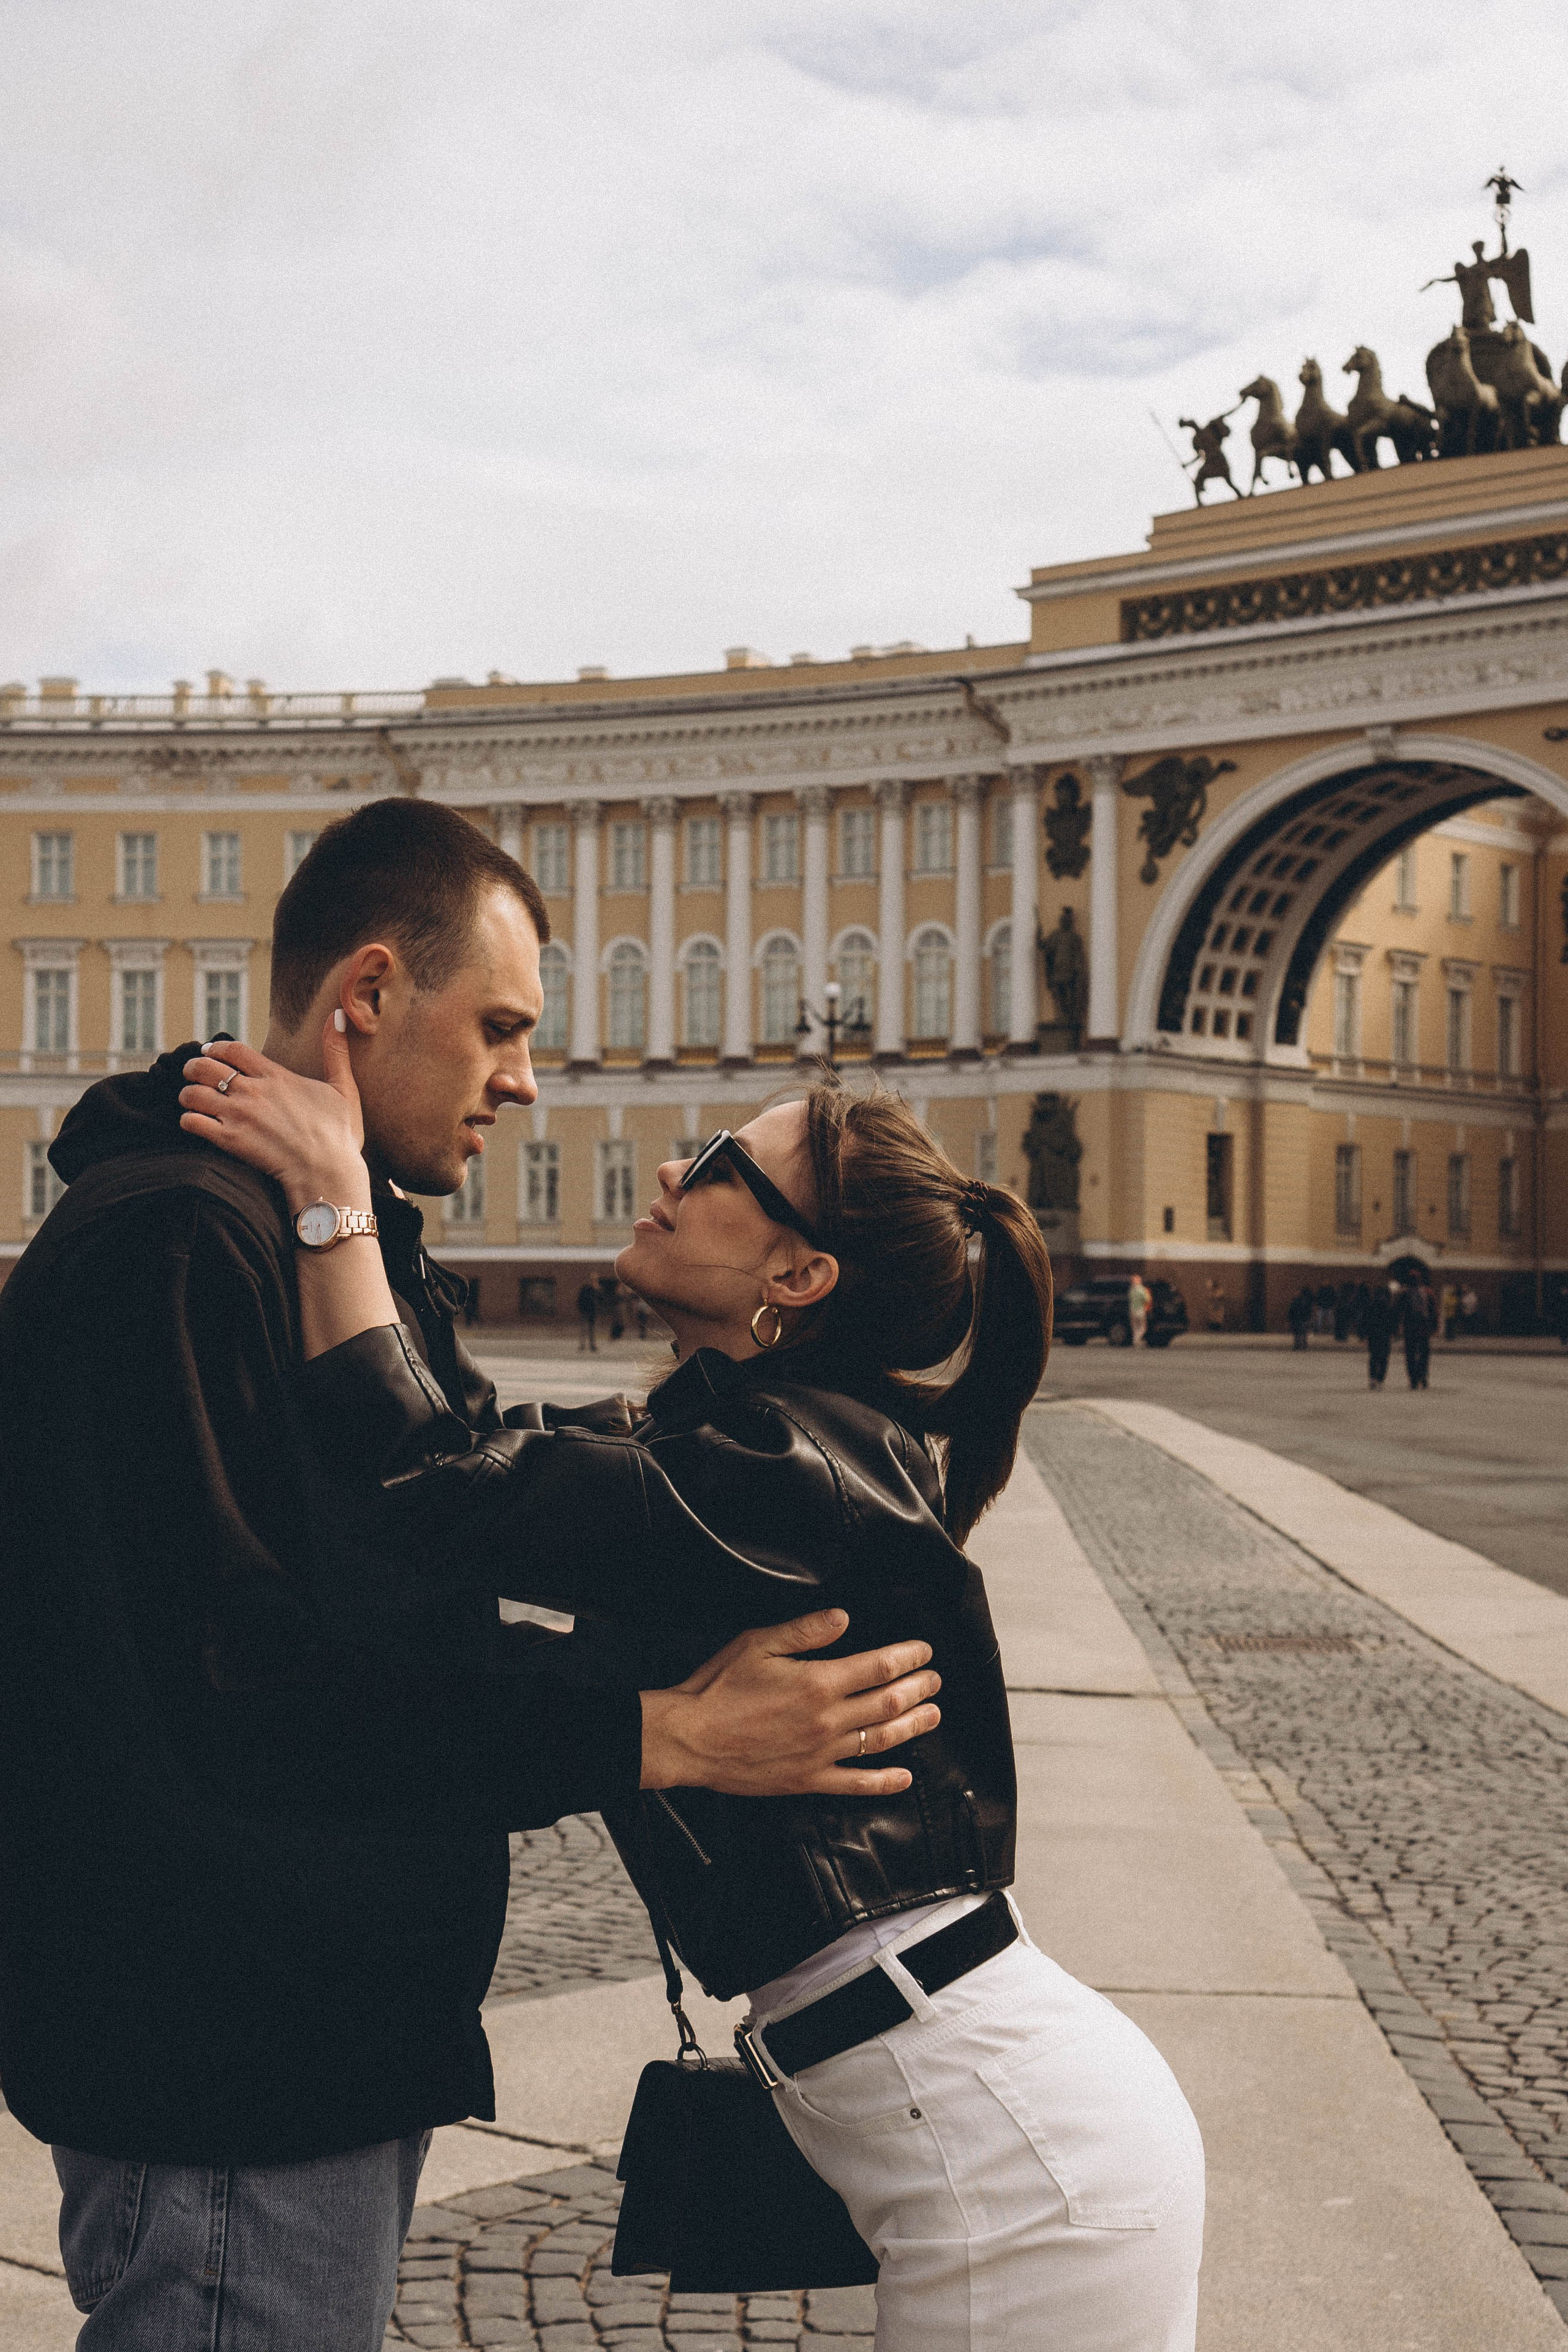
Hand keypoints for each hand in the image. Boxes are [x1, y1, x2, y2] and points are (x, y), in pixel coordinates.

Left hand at [180, 1016, 368, 1214]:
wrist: (327, 1172)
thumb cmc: (339, 1135)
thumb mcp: (344, 1088)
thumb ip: (336, 1051)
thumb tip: (338, 1015)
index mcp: (276, 1077)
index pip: (233, 1049)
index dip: (217, 1048)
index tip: (211, 1052)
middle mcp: (253, 1091)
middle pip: (205, 1066)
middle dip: (193, 1067)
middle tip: (193, 1074)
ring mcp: (239, 1115)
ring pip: (193, 1093)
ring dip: (188, 1094)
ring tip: (192, 1100)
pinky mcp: (230, 1140)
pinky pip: (192, 1122)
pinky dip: (188, 1120)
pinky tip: (195, 1123)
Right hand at [639, 1608, 941, 1798]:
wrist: (689, 1739)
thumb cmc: (719, 1687)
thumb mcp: (758, 1644)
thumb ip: (805, 1631)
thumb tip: (844, 1617)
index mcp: (818, 1682)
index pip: (878, 1666)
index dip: (907, 1657)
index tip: (924, 1651)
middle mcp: (827, 1720)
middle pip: (888, 1702)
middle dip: (918, 1688)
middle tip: (936, 1680)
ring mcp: (821, 1754)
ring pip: (882, 1740)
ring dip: (913, 1726)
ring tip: (933, 1715)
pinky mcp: (808, 1780)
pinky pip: (855, 1783)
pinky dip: (884, 1782)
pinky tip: (905, 1777)